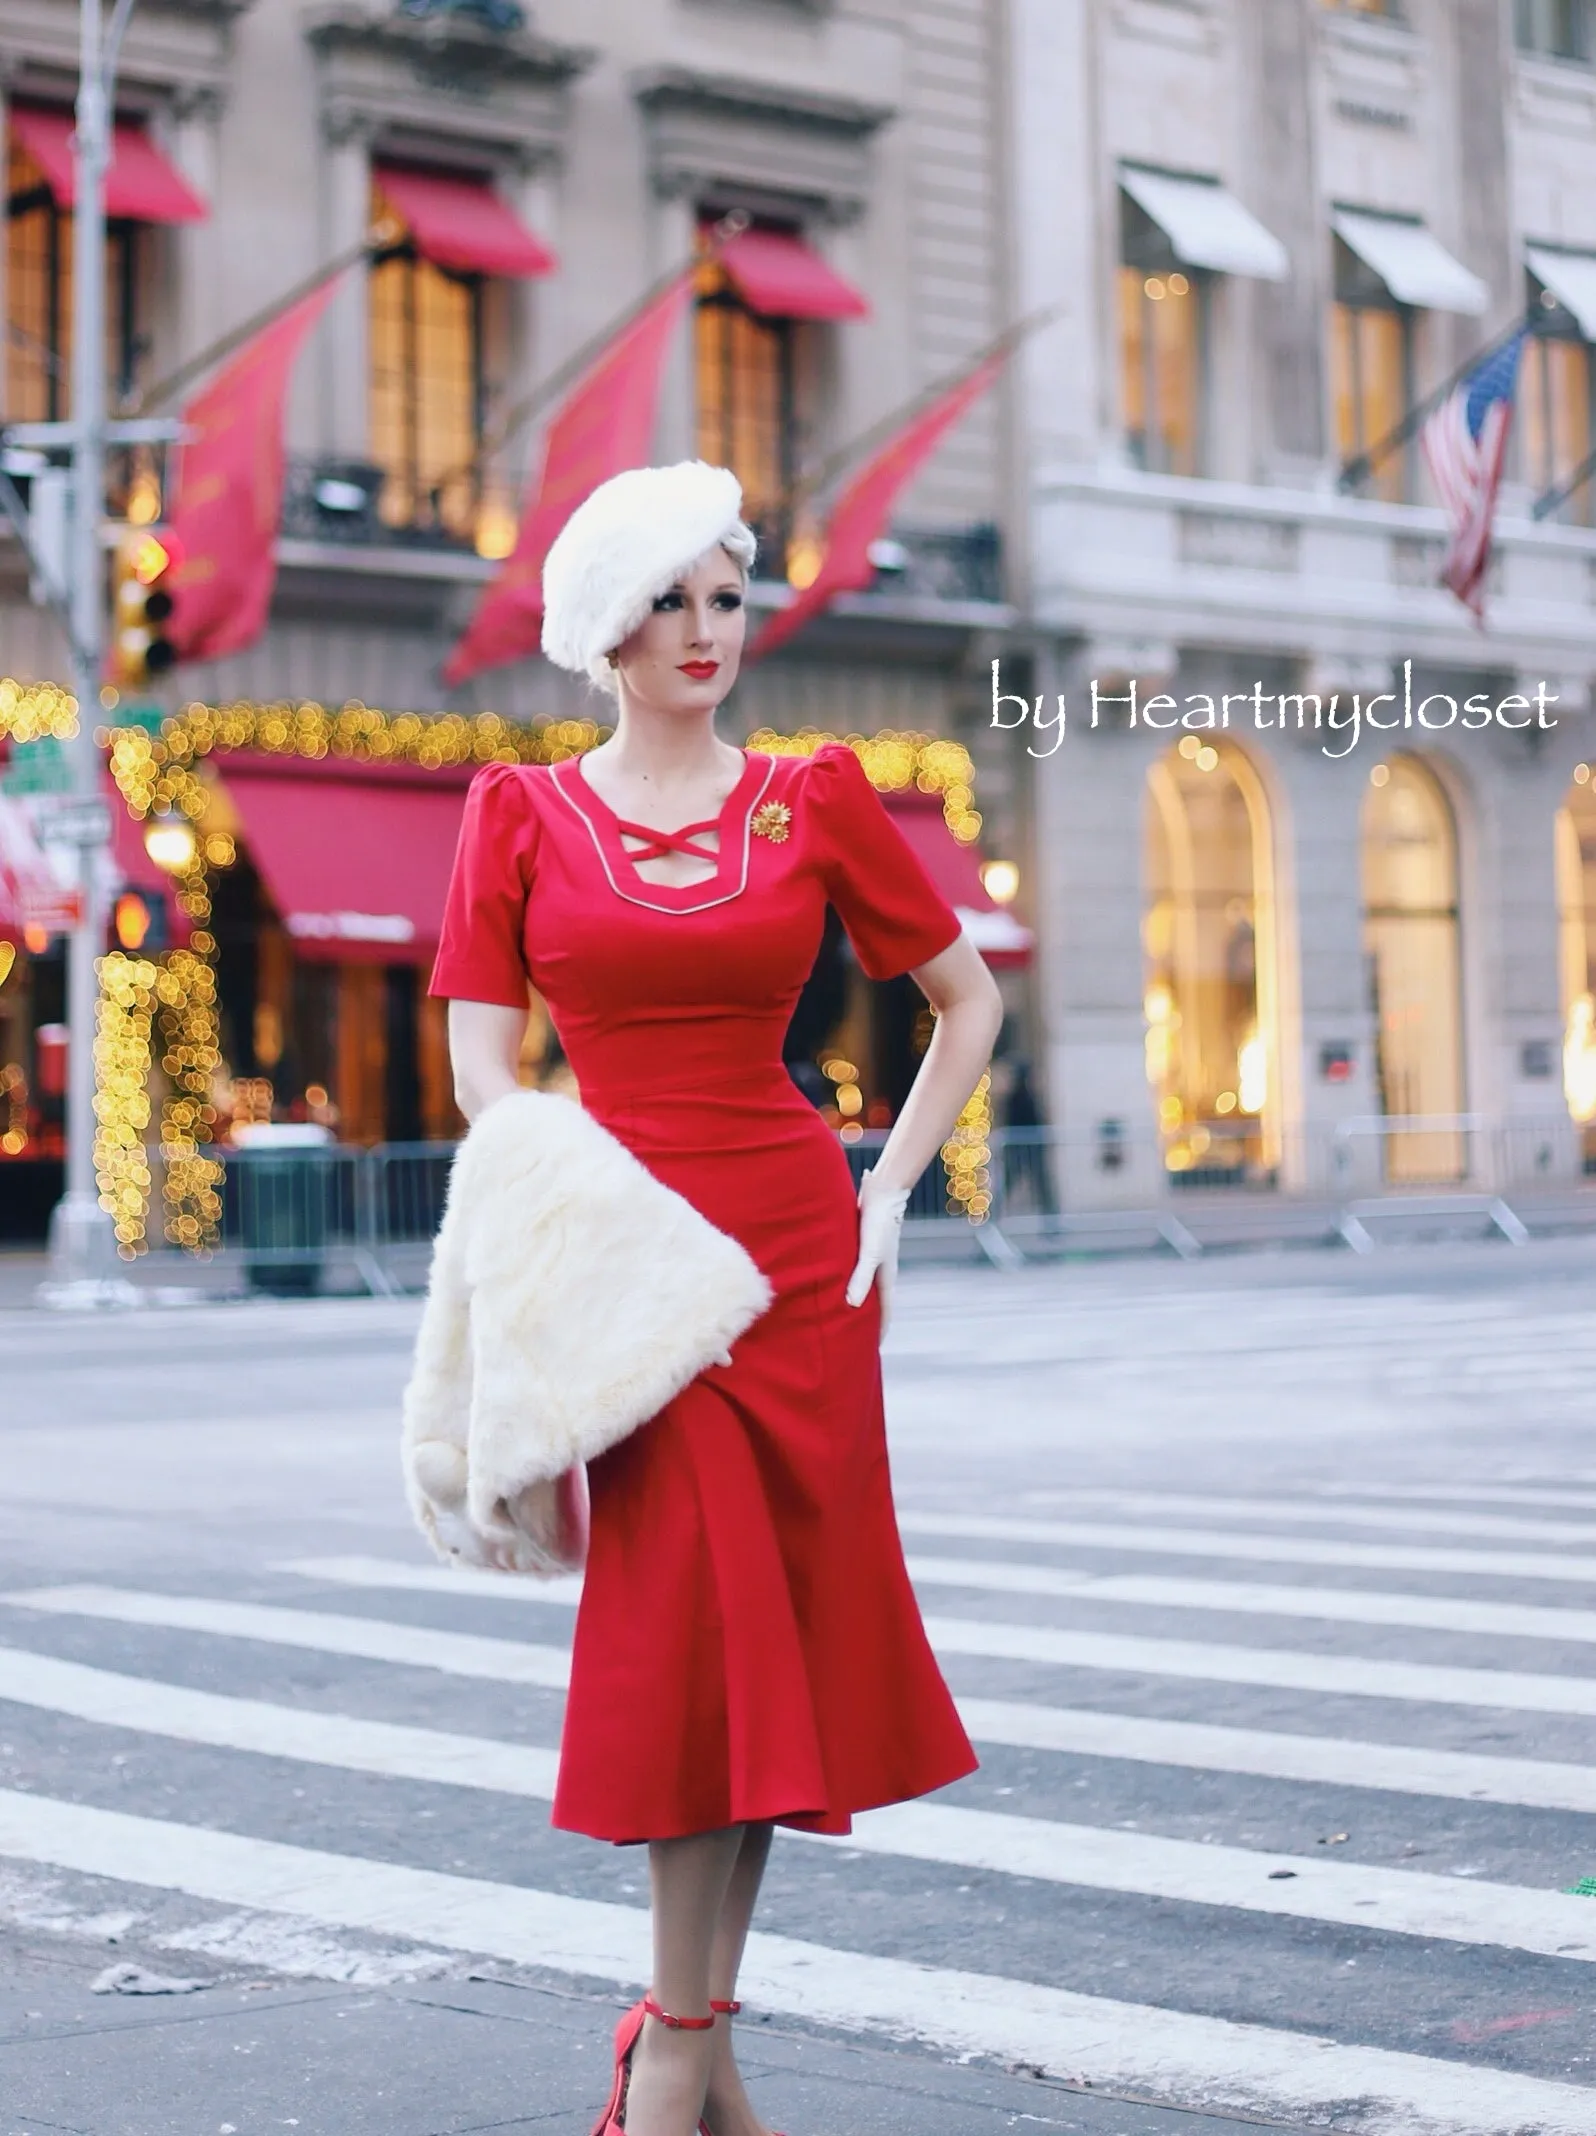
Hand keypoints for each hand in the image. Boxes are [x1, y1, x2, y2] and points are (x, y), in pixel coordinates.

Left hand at [845, 1168, 909, 1328]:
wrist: (882, 1192)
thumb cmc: (878, 1223)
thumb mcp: (869, 1253)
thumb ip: (860, 1278)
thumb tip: (853, 1306)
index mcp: (886, 1278)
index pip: (884, 1313)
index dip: (878, 1332)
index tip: (871, 1351)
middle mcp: (879, 1272)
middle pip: (872, 1303)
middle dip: (865, 1321)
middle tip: (852, 1339)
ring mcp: (869, 1260)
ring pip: (861, 1288)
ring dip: (853, 1302)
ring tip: (838, 1317)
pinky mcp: (859, 1248)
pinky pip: (851, 1273)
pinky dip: (844, 1283)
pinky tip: (830, 1285)